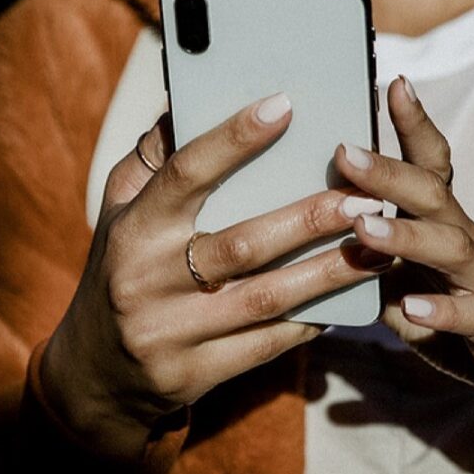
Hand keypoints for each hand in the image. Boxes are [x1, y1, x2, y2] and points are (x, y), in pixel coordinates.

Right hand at [37, 91, 392, 462]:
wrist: (94, 373)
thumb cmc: (122, 268)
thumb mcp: (120, 211)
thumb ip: (153, 158)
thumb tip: (189, 98)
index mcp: (134, 229)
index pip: (185, 175)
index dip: (233, 139)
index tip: (285, 106)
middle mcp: (149, 279)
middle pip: (243, 243)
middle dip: (311, 218)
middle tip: (367, 197)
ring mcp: (172, 332)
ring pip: (266, 298)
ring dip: (329, 272)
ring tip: (379, 248)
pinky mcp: (194, 375)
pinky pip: (266, 344)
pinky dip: (310, 322)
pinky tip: (348, 300)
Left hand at [334, 76, 473, 453]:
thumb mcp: (420, 292)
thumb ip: (378, 271)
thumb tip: (318, 249)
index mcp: (450, 231)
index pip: (432, 167)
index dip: (413, 125)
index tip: (388, 81)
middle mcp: (473, 246)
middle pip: (432, 197)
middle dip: (388, 172)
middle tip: (343, 150)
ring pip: (452, 250)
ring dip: (405, 237)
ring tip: (364, 229)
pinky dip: (443, 312)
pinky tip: (412, 310)